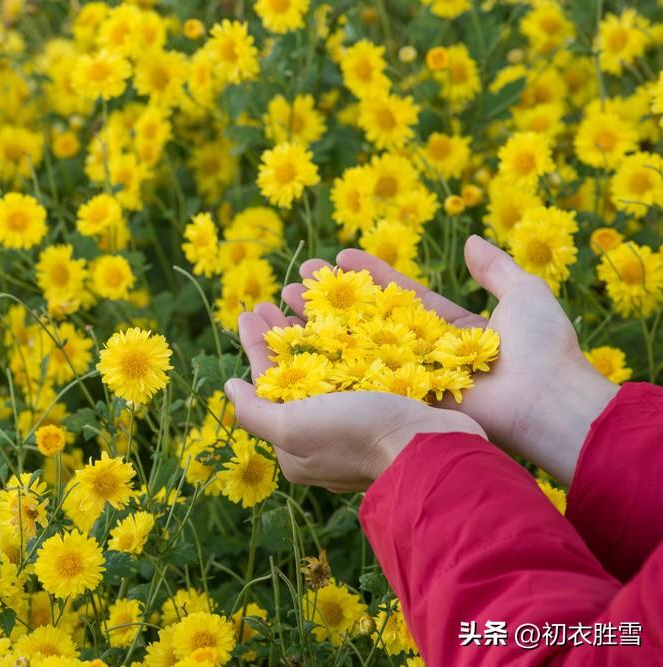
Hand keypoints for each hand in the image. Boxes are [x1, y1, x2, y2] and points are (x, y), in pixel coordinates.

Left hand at [226, 303, 485, 492]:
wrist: (434, 449)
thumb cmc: (356, 438)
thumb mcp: (291, 429)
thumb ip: (256, 412)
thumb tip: (230, 387)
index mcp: (301, 441)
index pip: (270, 385)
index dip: (259, 346)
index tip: (250, 311)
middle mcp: (331, 427)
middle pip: (302, 367)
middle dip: (286, 329)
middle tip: (276, 293)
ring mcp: (367, 411)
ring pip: (336, 355)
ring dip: (319, 319)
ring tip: (308, 287)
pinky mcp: (399, 394)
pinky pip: (371, 352)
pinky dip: (358, 323)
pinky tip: (351, 298)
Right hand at [283, 235, 617, 485]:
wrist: (547, 403)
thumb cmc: (542, 349)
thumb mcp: (525, 295)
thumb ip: (496, 268)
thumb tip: (471, 240)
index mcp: (450, 328)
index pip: (400, 296)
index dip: (368, 276)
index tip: (338, 257)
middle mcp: (423, 353)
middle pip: (367, 320)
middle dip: (332, 299)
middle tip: (297, 281)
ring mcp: (410, 377)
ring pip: (356, 346)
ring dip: (320, 325)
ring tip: (284, 303)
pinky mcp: (402, 397)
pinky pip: (361, 375)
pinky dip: (329, 359)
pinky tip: (297, 340)